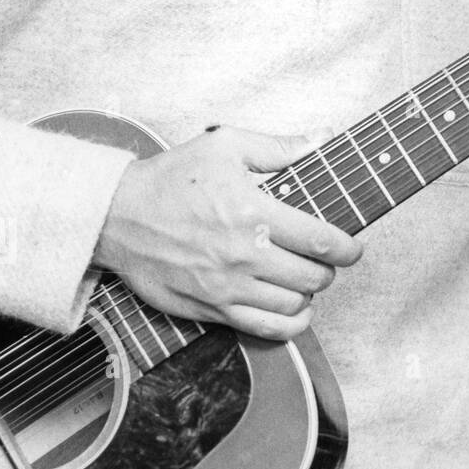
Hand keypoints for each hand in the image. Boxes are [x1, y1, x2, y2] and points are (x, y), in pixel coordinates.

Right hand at [94, 126, 362, 340]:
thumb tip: (322, 139)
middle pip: (313, 277)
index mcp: (254, 214)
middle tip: (324, 258)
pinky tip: (292, 308)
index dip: (347, 248)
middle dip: (328, 269)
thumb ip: (279, 147)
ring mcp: (227, 288)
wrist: (117, 217)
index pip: (321, 241)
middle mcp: (244, 256)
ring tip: (304, 278)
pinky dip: (289, 323)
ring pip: (294, 306)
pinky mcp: (210, 309)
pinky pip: (265, 330)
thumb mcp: (225, 146)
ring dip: (308, 294)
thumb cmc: (170, 179)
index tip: (352, 247)